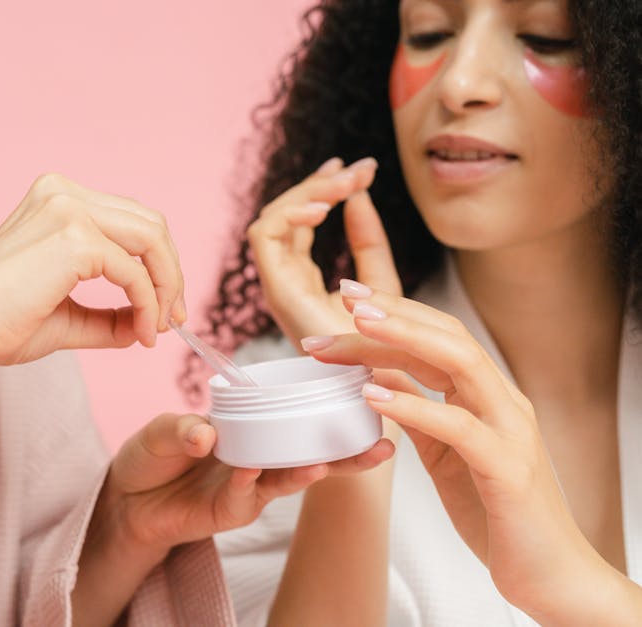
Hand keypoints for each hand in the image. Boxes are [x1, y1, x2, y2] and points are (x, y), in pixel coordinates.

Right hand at [0, 173, 185, 370]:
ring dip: (166, 287)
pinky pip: (134, 272)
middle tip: (173, 320)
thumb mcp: (66, 314)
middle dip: (171, 273)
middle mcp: (63, 192)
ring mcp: (68, 209)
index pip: (131, 220)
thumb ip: (108, 314)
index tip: (164, 308)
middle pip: (150, 223)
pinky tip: (141, 333)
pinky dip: (147, 304)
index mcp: (56, 199)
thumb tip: (147, 324)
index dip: (158, 263)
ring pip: (152, 239)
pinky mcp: (74, 238)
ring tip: (159, 328)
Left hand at [101, 413, 392, 553]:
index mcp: (254, 430)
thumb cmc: (154, 455)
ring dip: (308, 470)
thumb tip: (206, 434)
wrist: (126, 499)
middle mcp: (260, 459)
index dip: (328, 410)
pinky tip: (252, 470)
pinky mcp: (228, 512)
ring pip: (287, 479)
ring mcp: (248, 488)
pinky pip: (244, 496)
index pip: (297, 418)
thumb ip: (183, 427)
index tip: (364, 395)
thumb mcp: (164, 429)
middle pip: (312, 454)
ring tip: (326, 461)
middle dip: (347, 452)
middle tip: (381, 443)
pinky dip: (248, 482)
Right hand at [247, 156, 401, 347]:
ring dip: (307, 193)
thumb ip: (367, 238)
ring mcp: (277, 285)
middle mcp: (284, 280)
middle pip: (284, 215)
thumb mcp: (378, 279)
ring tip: (345, 183)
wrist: (381, 387)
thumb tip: (359, 193)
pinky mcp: (276, 291)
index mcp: (302, 277)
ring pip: (271, 218)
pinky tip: (325, 206)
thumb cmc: (382, 348)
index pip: (301, 221)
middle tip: (359, 169)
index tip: (361, 169)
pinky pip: (263, 236)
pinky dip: (288, 213)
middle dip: (320, 184)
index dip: (325, 189)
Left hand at [303, 281, 624, 621]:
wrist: (548, 574)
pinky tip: (372, 395)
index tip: (347, 298)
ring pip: (461, 362)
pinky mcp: (508, 469)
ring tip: (357, 326)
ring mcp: (511, 430)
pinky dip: (413, 407)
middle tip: (345, 297)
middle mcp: (503, 401)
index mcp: (487, 395)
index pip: (440, 336)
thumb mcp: (443, 452)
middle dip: (394, 312)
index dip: (395, 312)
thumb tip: (377, 376)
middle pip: (447, 336)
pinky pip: (458, 426)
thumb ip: (417, 412)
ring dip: (405, 339)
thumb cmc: (494, 510)